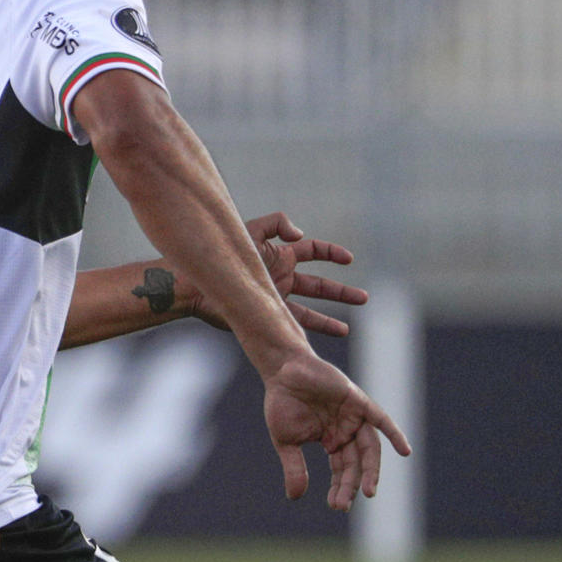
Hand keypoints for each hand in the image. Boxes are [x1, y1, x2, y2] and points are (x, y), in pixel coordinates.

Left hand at [192, 212, 367, 337]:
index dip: (332, 253)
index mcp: (279, 254)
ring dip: (329, 317)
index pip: (313, 250)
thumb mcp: (250, 232)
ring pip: (310, 308)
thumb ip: (276, 224)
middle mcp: (281, 275)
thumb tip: (300, 235)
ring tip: (347, 330)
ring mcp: (276, 297)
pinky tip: (324, 338)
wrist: (197, 285)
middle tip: (364, 298)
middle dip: (341, 291)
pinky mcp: (268, 314)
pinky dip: (311, 330)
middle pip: (318, 283)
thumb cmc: (221, 255)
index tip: (349, 260)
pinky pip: (295, 323)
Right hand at [262, 353, 411, 511]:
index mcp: (332, 440)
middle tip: (344, 505)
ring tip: (367, 491)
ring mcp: (354, 415)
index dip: (341, 488)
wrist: (281, 370)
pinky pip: (381, 419)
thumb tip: (296, 498)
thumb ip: (294, 467)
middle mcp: (347, 430)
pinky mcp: (357, 400)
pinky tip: (405, 451)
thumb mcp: (286, 442)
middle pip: (357, 462)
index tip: (336, 506)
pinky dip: (394, 433)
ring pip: (369, 447)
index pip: (343, 469)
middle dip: (351, 484)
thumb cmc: (282, 402)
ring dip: (371, 469)